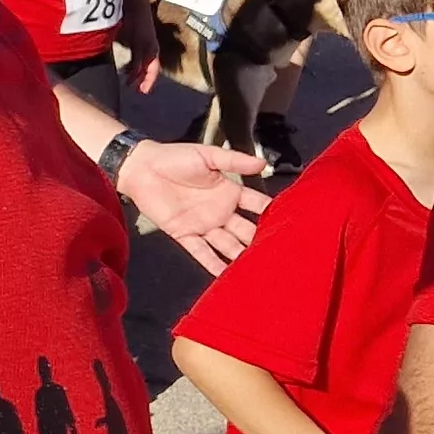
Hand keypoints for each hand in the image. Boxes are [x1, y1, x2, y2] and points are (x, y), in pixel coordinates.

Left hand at [115, 140, 271, 274]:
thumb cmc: (174, 157)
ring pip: (227, 245)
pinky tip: (227, 277)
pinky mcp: (185, 234)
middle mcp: (221, 212)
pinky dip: (213, 265)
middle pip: (246, 230)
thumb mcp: (208, 155)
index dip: (271, 213)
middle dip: (261, 241)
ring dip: (241, 257)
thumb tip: (262, 163)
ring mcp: (204, 225)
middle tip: (281, 255)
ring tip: (260, 271)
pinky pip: (201, 252)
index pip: (256, 205)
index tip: (292, 224)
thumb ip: (235, 160)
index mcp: (229, 192)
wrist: (142, 167)